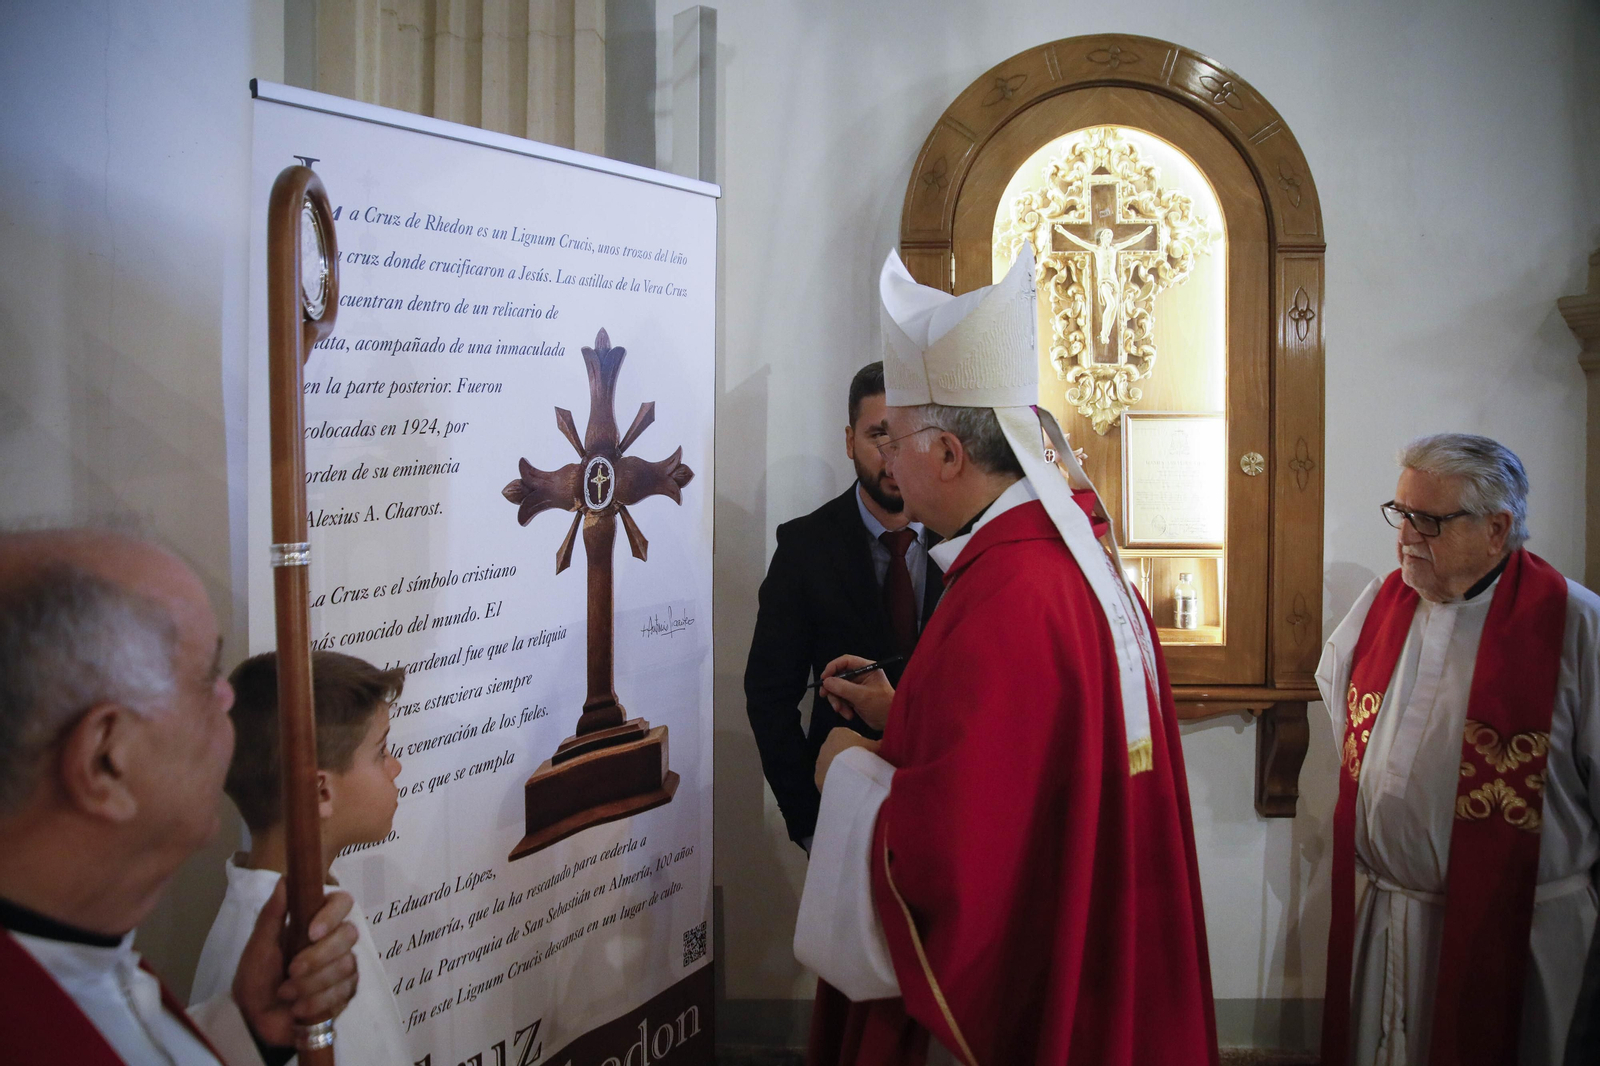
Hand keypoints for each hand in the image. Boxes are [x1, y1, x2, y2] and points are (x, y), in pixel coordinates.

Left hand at [233, 879, 359, 1046]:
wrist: (255, 1020)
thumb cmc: (255, 978)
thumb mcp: (259, 945)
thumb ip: (273, 913)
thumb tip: (285, 879)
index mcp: (315, 922)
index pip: (342, 902)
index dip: (332, 915)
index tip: (311, 933)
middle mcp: (334, 941)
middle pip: (349, 935)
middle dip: (318, 958)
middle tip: (291, 972)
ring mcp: (343, 966)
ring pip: (346, 966)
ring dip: (311, 984)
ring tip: (287, 993)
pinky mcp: (346, 992)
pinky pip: (344, 992)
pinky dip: (317, 1002)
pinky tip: (299, 1008)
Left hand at [815, 727, 878, 791]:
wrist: (845, 773)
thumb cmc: (860, 753)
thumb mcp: (874, 746)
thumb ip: (878, 744)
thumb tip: (884, 744)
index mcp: (838, 733)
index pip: (848, 737)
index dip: (859, 745)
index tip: (866, 754)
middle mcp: (825, 744)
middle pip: (839, 750)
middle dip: (848, 757)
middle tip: (860, 766)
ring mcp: (819, 761)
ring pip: (831, 764)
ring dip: (840, 769)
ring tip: (853, 778)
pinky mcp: (817, 776)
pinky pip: (828, 777)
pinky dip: (835, 781)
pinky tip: (845, 786)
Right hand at [820, 654, 894, 731]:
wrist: (891, 722)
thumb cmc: (882, 705)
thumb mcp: (861, 696)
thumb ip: (843, 687)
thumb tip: (826, 681)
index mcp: (866, 668)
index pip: (845, 661)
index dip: (832, 668)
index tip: (824, 679)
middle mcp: (861, 675)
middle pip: (839, 676)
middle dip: (833, 689)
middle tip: (825, 696)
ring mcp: (857, 687)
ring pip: (838, 689)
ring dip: (838, 701)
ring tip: (843, 711)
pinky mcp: (855, 698)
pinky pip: (842, 699)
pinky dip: (843, 707)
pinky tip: (849, 715)